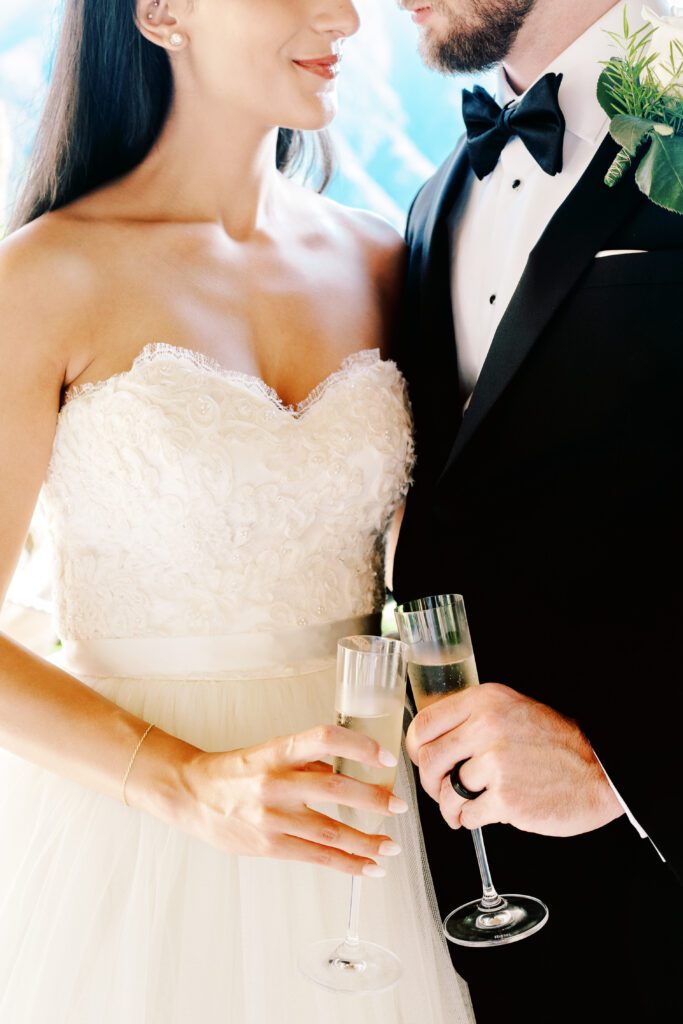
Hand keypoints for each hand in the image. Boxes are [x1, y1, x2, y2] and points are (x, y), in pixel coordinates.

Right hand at [168, 725, 407, 874]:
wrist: (192, 796)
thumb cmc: (236, 772)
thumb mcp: (270, 752)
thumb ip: (307, 760)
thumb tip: (346, 770)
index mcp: (277, 752)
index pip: (323, 739)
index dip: (358, 746)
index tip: (384, 757)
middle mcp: (275, 782)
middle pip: (333, 789)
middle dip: (372, 799)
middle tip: (399, 805)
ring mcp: (271, 817)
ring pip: (329, 830)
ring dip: (367, 840)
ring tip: (391, 845)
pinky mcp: (269, 846)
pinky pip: (316, 856)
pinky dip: (347, 863)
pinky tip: (368, 866)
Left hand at [405, 683, 621, 836]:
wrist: (599, 771)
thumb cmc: (555, 744)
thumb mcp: (512, 711)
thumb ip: (474, 719)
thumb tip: (434, 740)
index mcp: (485, 702)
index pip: (424, 723)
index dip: (416, 748)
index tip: (421, 760)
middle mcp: (486, 727)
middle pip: (428, 760)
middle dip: (430, 783)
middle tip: (441, 791)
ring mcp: (496, 763)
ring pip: (445, 792)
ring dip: (450, 807)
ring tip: (462, 810)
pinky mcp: (506, 798)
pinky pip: (467, 815)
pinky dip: (471, 821)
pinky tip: (484, 815)